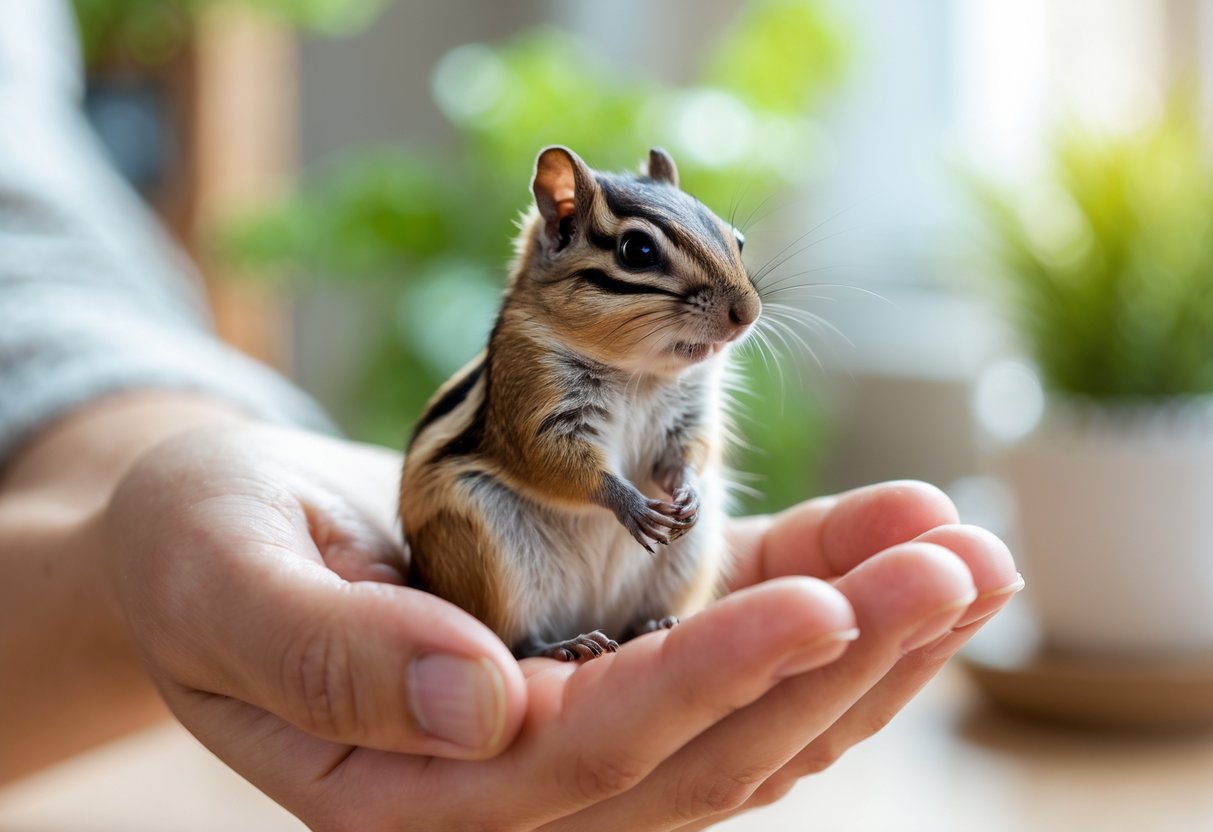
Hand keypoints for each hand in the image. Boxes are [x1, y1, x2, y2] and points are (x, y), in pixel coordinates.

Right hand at [100, 424, 1016, 829]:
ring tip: (969, 551)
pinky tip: (895, 536)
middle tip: (958, 562)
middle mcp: (515, 781)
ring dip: (867, 631)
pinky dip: (818, 588)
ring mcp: (570, 720)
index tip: (826, 604)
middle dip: (842, 658)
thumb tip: (473, 709)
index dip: (713, 683)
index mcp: (419, 794)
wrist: (215, 535)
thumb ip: (330, 659)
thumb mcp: (222, 582)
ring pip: (747, 706)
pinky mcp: (603, 645)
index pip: (590, 756)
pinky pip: (726, 634)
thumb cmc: (194, 549)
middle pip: (708, 744)